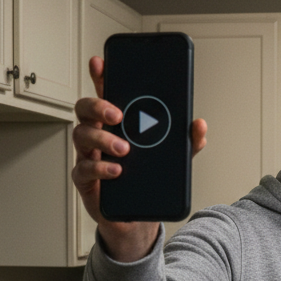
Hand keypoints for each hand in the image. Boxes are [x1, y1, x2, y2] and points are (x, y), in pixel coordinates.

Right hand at [71, 56, 207, 261]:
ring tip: (125, 149)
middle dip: (99, 106)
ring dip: (103, 140)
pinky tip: (117, 170)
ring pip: (82, 136)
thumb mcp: (171, 158)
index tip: (101, 62)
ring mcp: (88, 156)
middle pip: (85, 109)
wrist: (135, 219)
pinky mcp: (85, 180)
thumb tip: (199, 126)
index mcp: (116, 124)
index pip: (106, 93)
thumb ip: (185, 142)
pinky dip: (100, 168)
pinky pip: (84, 169)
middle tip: (118, 115)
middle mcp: (97, 135)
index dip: (101, 76)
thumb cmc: (145, 180)